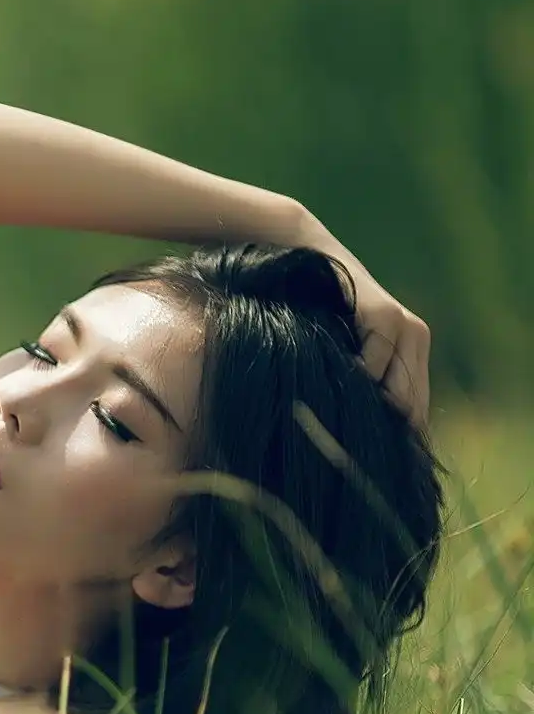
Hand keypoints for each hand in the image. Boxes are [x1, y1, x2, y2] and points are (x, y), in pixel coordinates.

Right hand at [295, 210, 431, 431]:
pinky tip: (337, 386)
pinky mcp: (384, 313)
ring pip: (401, 388)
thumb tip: (349, 436)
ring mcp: (403, 324)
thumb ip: (348, 382)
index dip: (395, 438)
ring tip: (347, 428)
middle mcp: (414, 338)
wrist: (298, 253)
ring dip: (376, 409)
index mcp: (407, 350)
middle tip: (356, 453)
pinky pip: (377, 360)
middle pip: (413, 405)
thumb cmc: (307, 308)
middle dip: (388, 431)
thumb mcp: (332, 351)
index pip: (414, 409)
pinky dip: (361, 377)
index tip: (372, 460)